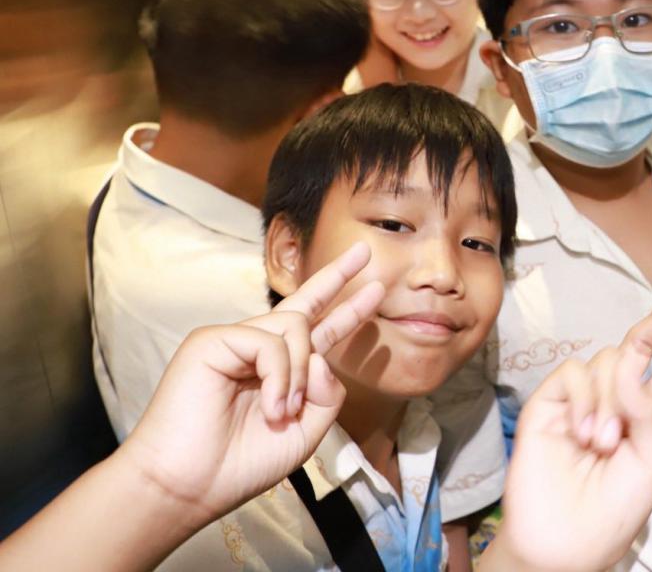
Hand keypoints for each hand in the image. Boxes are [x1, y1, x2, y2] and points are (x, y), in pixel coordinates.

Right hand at [117, 242, 384, 527]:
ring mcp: (234, 341)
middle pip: (304, 305)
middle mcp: (258, 350)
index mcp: (280, 371)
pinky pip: (269, 342)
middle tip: (365, 253)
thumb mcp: (307, 432)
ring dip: (300, 372)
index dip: (346, 310)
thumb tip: (322, 356)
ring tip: (285, 411)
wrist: (189, 486)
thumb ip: (327, 393)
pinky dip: (279, 375)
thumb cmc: (241, 464)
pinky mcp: (212, 340)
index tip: (373, 289)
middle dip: (337, 277)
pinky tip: (271, 406)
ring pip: (296, 328)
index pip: (318, 332)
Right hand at [488, 286, 651, 571]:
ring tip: (602, 444)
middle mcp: (614, 401)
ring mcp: (581, 399)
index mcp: (645, 418)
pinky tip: (582, 432)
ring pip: (606, 361)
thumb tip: (629, 368)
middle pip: (639, 347)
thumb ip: (650, 412)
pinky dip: (585, 399)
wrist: (563, 541)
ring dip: (612, 399)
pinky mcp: (549, 401)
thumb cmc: (612, 512)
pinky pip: (574, 373)